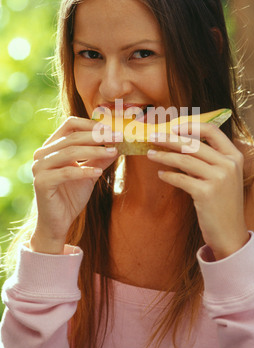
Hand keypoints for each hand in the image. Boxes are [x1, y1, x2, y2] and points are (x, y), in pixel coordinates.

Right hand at [30, 116, 119, 253]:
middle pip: (72, 137)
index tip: (112, 128)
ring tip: (113, 151)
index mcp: (51, 147)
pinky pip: (66, 172)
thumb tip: (118, 143)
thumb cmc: (72, 196)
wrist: (58, 223)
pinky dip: (84, 171)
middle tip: (118, 137)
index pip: (70, 125)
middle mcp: (42, 154)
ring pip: (70, 152)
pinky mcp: (42, 182)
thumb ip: (101, 158)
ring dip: (95, 151)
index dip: (92, 124)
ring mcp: (39, 167)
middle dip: (98, 136)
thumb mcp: (91, 172)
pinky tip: (99, 172)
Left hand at [147, 122, 248, 259]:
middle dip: (170, 139)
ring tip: (150, 154)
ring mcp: (219, 178)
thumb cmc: (223, 203)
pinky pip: (181, 179)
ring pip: (184, 160)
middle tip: (153, 136)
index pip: (213, 131)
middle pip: (193, 144)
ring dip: (164, 155)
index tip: (174, 127)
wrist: (231, 233)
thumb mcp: (224, 177)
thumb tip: (179, 142)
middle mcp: (229, 165)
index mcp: (234, 156)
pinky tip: (161, 174)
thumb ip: (209, 160)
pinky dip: (168, 175)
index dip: (192, 126)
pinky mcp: (207, 193)